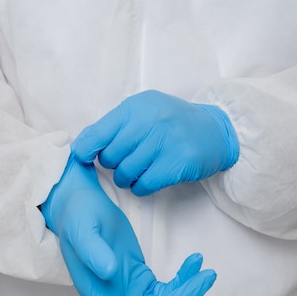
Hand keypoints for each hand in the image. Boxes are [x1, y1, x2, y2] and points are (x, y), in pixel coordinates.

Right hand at [41, 157, 216, 295]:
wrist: (79, 204)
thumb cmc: (76, 217)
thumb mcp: (81, 230)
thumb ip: (93, 250)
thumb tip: (109, 271)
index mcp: (97, 292)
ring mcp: (128, 288)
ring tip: (207, 274)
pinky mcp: (140, 277)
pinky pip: (167, 288)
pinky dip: (184, 279)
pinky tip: (195, 262)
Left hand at [71, 90, 238, 195]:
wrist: (215, 130)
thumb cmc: (170, 123)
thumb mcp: (141, 113)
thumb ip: (111, 127)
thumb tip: (80, 146)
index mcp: (135, 107)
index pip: (97, 133)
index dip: (86, 150)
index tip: (85, 158)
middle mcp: (150, 121)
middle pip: (110, 157)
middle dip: (113, 165)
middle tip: (125, 161)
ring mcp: (166, 141)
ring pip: (125, 173)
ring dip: (126, 179)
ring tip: (137, 171)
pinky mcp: (178, 162)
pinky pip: (144, 185)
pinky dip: (140, 188)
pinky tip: (148, 179)